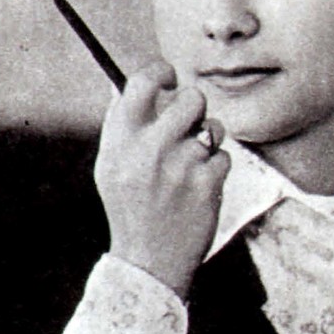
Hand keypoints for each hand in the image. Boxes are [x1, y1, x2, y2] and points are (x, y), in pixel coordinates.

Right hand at [95, 61, 229, 298]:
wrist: (149, 261)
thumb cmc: (130, 210)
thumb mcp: (110, 167)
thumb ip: (120, 126)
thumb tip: (127, 83)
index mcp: (121, 141)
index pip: (142, 82)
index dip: (160, 71)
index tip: (169, 77)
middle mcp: (149, 149)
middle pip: (191, 98)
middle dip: (195, 107)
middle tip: (189, 123)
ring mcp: (180, 166)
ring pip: (211, 129)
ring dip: (207, 142)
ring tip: (191, 164)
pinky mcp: (207, 184)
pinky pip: (223, 157)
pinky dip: (215, 170)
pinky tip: (198, 189)